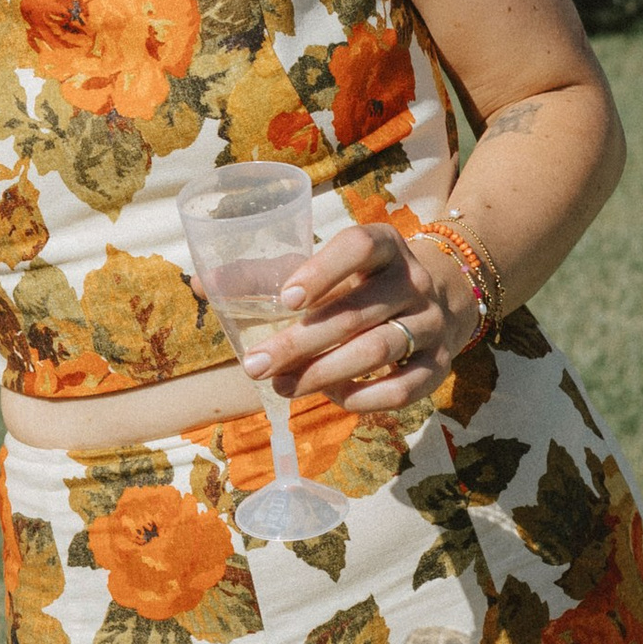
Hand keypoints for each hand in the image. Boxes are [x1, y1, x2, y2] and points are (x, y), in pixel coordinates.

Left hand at [243, 221, 480, 415]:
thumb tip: (200, 285)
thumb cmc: (360, 283)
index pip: (359, 247)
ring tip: (282, 387)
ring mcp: (431, 322)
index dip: (322, 271)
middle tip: (256, 366)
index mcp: (384, 245)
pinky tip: (331, 398)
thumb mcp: (327, 268)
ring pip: (379, 350)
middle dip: (300, 343)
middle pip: (357, 312)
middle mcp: (413, 280)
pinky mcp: (441, 364)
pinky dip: (364, 398)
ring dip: (324, 373)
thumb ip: (265, 276)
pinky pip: (403, 388)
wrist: (442, 301)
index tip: (285, 299)